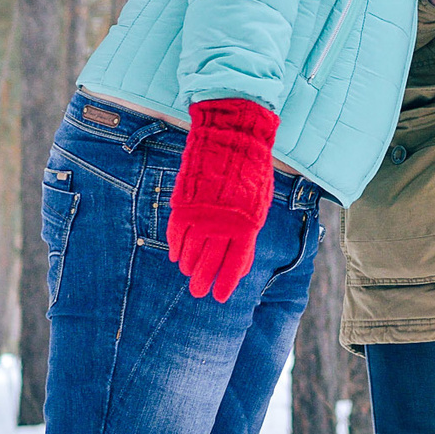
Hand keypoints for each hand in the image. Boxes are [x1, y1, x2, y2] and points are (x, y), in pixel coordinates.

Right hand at [166, 99, 279, 299]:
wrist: (233, 136)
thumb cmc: (251, 171)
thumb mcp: (258, 205)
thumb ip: (248, 234)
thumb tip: (239, 264)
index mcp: (246, 225)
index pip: (235, 263)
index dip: (225, 282)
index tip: (218, 297)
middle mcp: (223, 224)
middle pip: (210, 262)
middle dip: (203, 280)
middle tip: (197, 292)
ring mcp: (202, 214)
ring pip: (191, 250)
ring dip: (189, 265)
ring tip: (188, 272)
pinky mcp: (184, 204)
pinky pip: (177, 233)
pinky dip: (176, 246)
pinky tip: (176, 255)